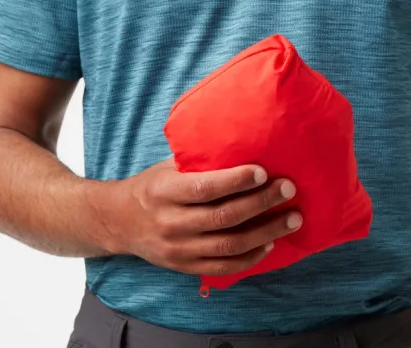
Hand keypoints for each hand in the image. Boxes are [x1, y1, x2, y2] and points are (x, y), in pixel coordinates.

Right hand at [105, 159, 301, 275]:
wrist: (118, 222)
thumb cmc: (151, 187)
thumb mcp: (166, 169)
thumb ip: (197, 162)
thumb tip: (242, 144)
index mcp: (164, 192)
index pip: (204, 188)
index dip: (235, 181)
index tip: (263, 171)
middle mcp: (170, 223)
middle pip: (223, 217)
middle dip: (261, 203)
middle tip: (288, 189)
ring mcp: (177, 249)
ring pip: (228, 245)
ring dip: (266, 233)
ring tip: (292, 219)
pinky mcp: (185, 267)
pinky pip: (223, 267)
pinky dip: (250, 258)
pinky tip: (270, 244)